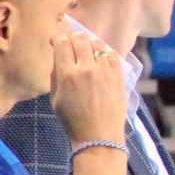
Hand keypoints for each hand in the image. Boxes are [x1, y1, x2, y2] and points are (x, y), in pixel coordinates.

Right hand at [50, 31, 126, 146]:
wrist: (99, 136)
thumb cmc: (73, 120)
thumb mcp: (55, 98)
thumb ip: (56, 74)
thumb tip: (59, 56)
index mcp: (67, 74)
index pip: (62, 42)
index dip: (58, 38)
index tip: (57, 43)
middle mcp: (87, 68)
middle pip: (80, 38)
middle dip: (74, 38)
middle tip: (73, 46)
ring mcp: (105, 71)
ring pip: (98, 43)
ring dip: (90, 44)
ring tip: (88, 53)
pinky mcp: (119, 75)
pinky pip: (112, 54)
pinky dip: (105, 53)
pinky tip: (102, 60)